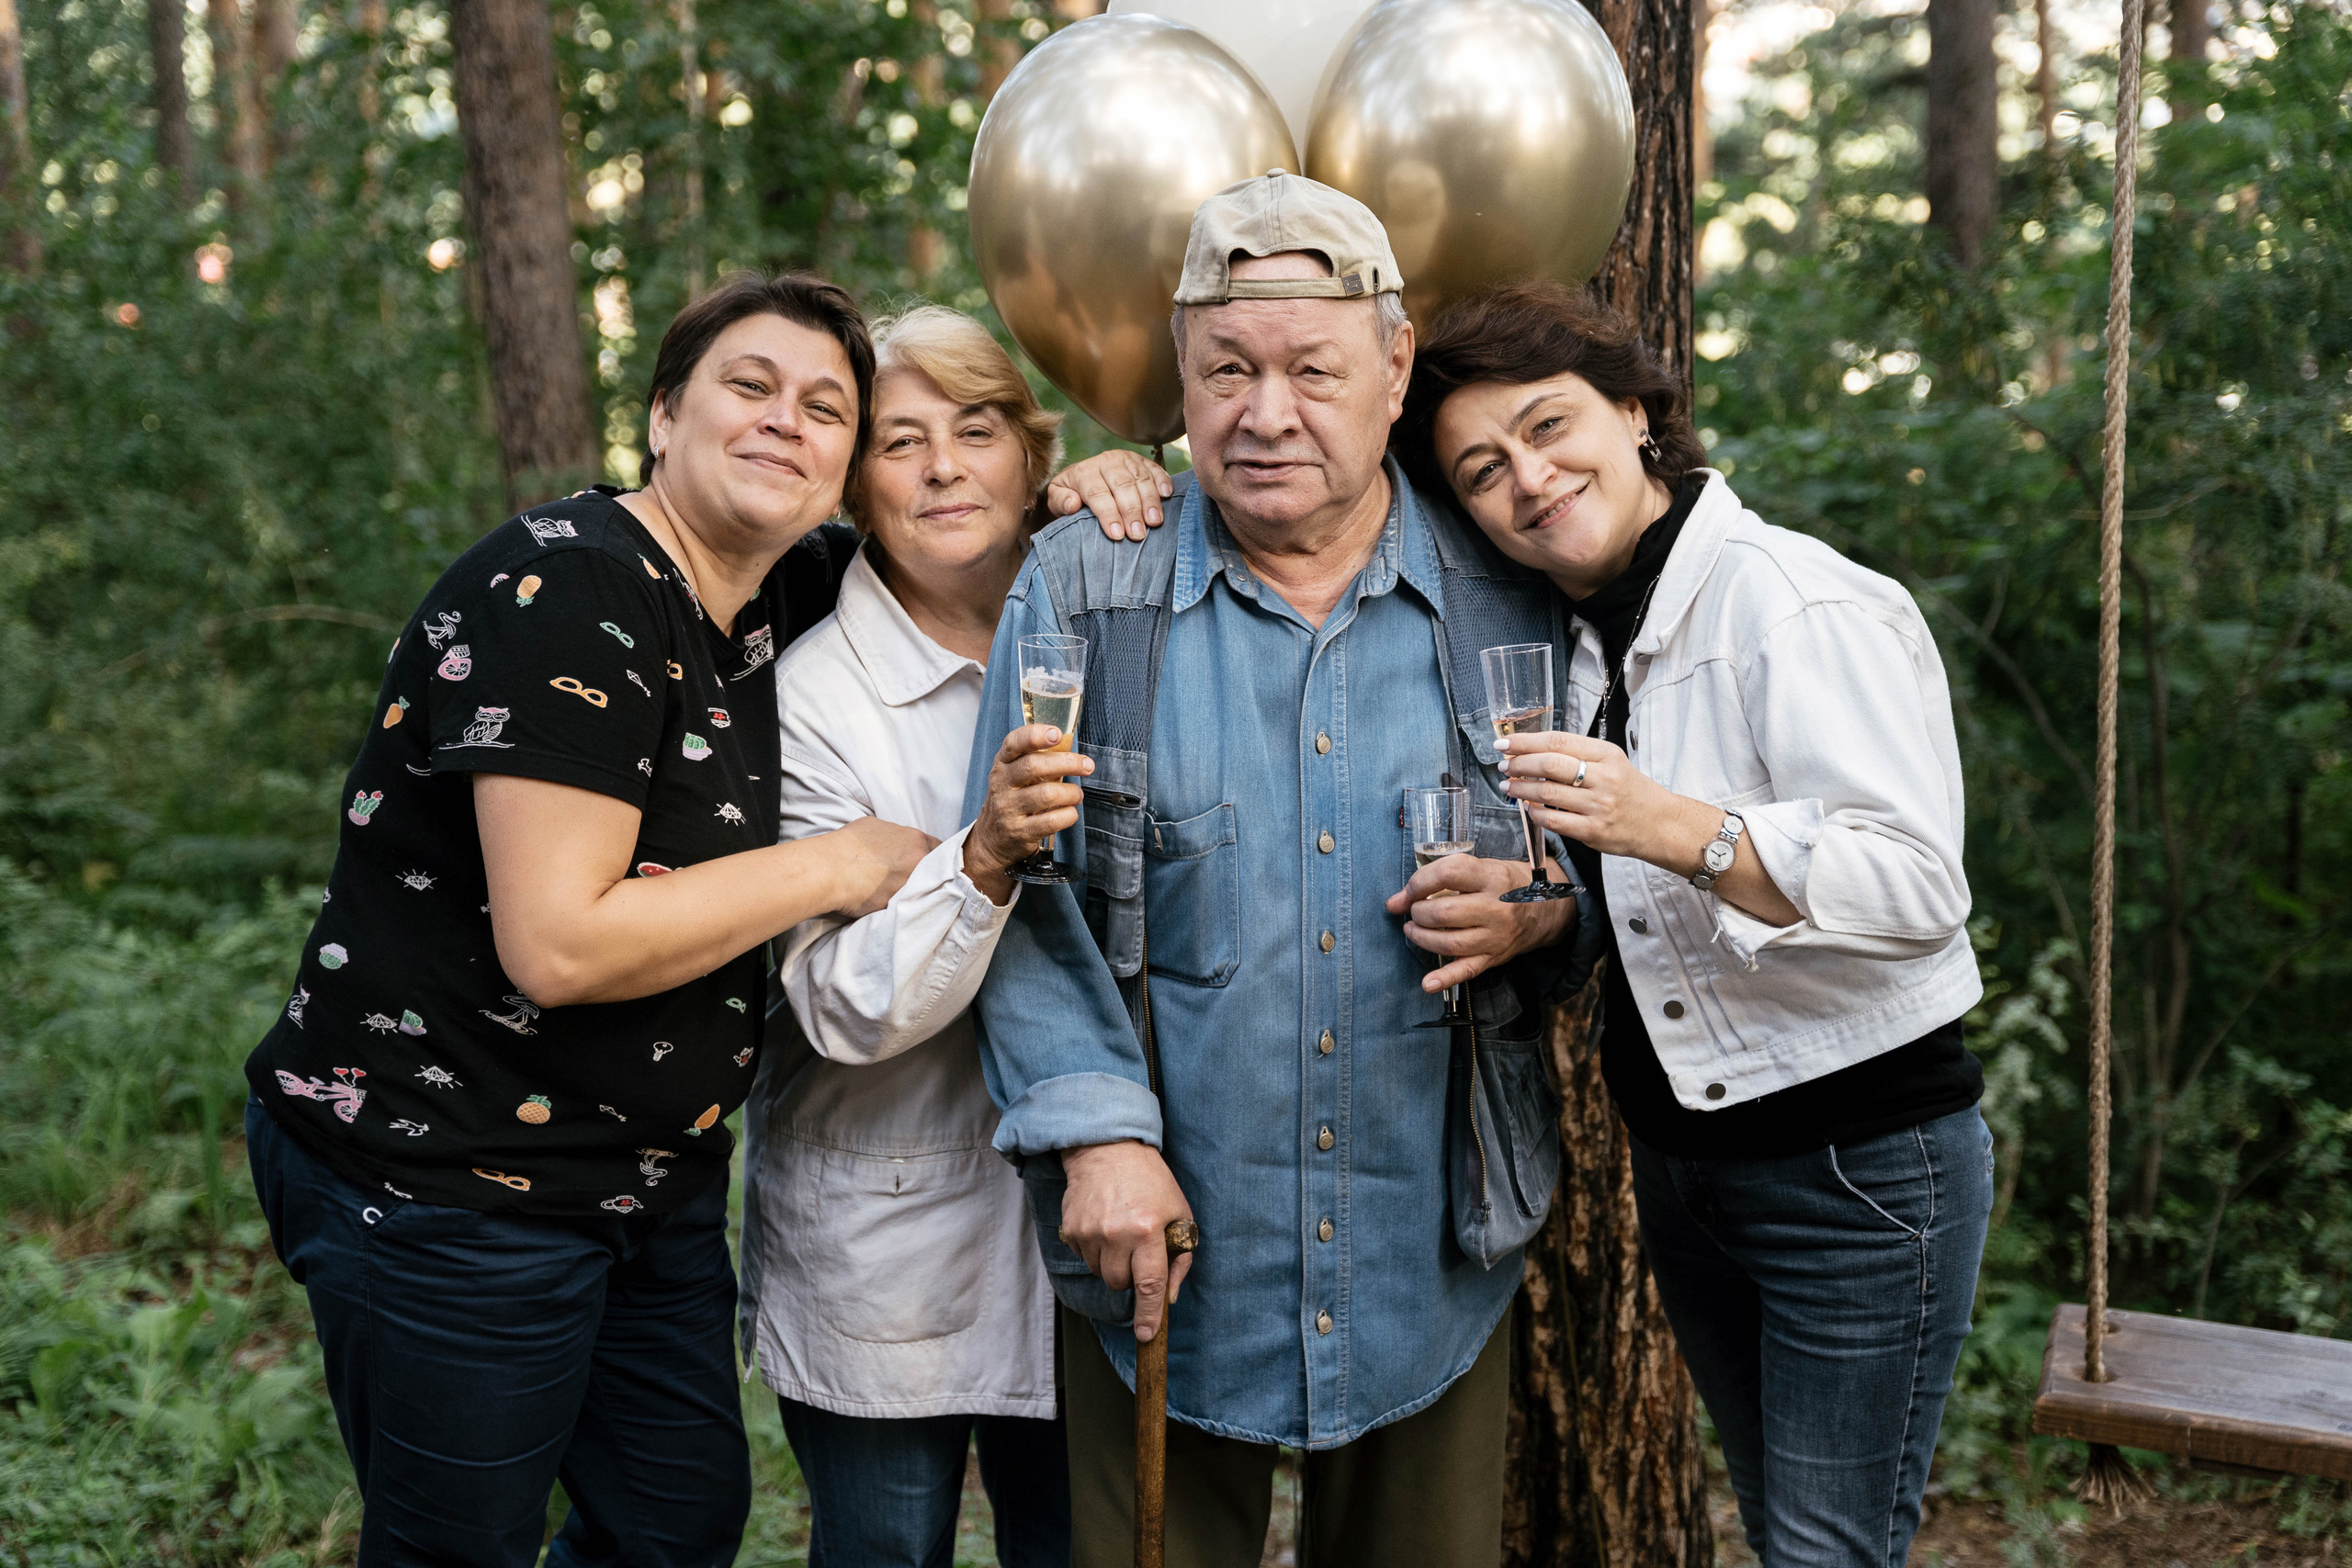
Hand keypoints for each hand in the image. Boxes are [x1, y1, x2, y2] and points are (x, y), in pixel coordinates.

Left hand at [825, 815, 938, 918]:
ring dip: (898, 849)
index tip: (932, 878)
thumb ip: (913, 891)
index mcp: (921, 857)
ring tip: (880, 867)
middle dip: (919, 858)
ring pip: (903, 838)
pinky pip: (882, 832)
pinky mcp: (869, 822)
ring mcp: (889, 826)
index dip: (939, 869)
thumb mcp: (894, 902)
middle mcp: (910, 836)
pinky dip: (878, 843)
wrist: (824, 871)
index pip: (945, 858)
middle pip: (925, 845)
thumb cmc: (857, 892)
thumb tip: (918, 891)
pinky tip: (864, 857)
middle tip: (906, 874)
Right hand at [963, 723, 1094, 903]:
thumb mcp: (1016, 776)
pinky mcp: (1019, 832)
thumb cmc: (1013, 800)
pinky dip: (1068, 815)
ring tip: (1078, 795)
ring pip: (1046, 794)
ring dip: (1071, 792)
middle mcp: (1001, 785)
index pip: (1013, 743)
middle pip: (1033, 766)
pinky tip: (1070, 812)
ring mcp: (1008, 809)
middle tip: (1087, 766)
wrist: (992, 839)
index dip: (1035, 735)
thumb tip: (1071, 750)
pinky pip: (1051, 821)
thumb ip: (1038, 760)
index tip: (1057, 733)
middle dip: (1067, 763)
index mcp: (1002, 765)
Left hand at [1046, 449, 1173, 541]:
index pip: (1097, 493)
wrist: (1082, 478)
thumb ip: (1060, 501)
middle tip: (1138, 534)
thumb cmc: (1072, 495)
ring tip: (1155, 522)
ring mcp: (1126, 459)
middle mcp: (1106, 461)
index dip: (1108, 514)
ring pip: (1140, 478)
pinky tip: (1167, 495)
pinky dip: (1162, 480)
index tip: (1117, 535)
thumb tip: (1073, 503)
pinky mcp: (1141, 461)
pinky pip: (1155, 469)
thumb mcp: (1057, 500)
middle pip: (1122, 485)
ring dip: (1150, 500)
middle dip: (1131, 511)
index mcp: (1084, 471)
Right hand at [1058, 1140, 1195, 1341]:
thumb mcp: (1180, 1214)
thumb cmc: (1151, 1182)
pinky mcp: (1071, 1230)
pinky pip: (1084, 1258)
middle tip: (1137, 1250)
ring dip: (1112, 1263)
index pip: (1149, 1285)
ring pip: (1100, 1274)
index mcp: (1148, 1230)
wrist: (1108, 1150)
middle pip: (1120, 1284)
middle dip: (1130, 1276)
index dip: (1149, 1315)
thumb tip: (1168, 1297)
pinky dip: (1095, 1251)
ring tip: (1120, 1232)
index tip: (1147, 1336)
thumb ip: (1180, 1258)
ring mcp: (1090, 1232)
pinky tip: (1103, 1225)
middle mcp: (1116, 1234)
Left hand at [1383, 853, 1576, 991]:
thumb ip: (1440, 878)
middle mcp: (1497, 907)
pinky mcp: (1494, 957)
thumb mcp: (1482, 868)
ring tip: (1414, 930)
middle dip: (1418, 912)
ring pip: (1450, 943)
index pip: (1448, 874)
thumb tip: (1395, 902)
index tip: (1409, 890)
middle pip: (1445, 913)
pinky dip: (1445, 979)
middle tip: (1415, 911)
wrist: (1547, 908)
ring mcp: (1496, 936)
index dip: (1419, 882)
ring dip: (1422, 937)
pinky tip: (1427, 984)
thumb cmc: (1506, 884)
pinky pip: (1467, 971)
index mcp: (1492, 877)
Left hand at [1501, 731, 1800, 924]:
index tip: (1504, 744)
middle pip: (1549, 765)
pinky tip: (1528, 808)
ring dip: (1521, 790)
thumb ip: (1578, 754)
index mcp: (1606, 754)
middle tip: (1502, 766)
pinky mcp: (1594, 831)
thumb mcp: (1612, 762)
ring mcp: (1598, 806)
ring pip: (1547, 794)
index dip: (1526, 742)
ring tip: (1508, 787)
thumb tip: (1532, 750)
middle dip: (1519, 765)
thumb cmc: (1631, 791)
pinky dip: (1535, 814)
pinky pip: (1554, 821)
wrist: (1661, 824)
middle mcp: (1603, 778)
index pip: (1558, 742)